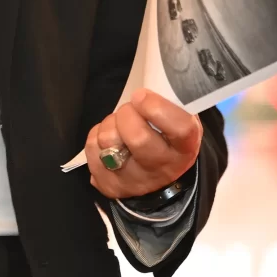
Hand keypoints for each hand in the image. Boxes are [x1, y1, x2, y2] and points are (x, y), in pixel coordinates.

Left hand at [83, 90, 201, 201]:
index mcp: (184, 149)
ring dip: (110, 124)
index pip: (179, 128)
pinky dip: (96, 136)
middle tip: (130, 109)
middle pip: (138, 138)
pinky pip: (92, 149)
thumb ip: (169, 105)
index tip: (142, 96)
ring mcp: (134, 181)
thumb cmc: (167, 138)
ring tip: (119, 125)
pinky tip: (111, 139)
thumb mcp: (180, 120)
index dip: (157, 107)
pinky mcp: (110, 186)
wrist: (158, 177)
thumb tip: (144, 90)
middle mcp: (161, 169)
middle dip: (126, 114)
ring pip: (109, 142)